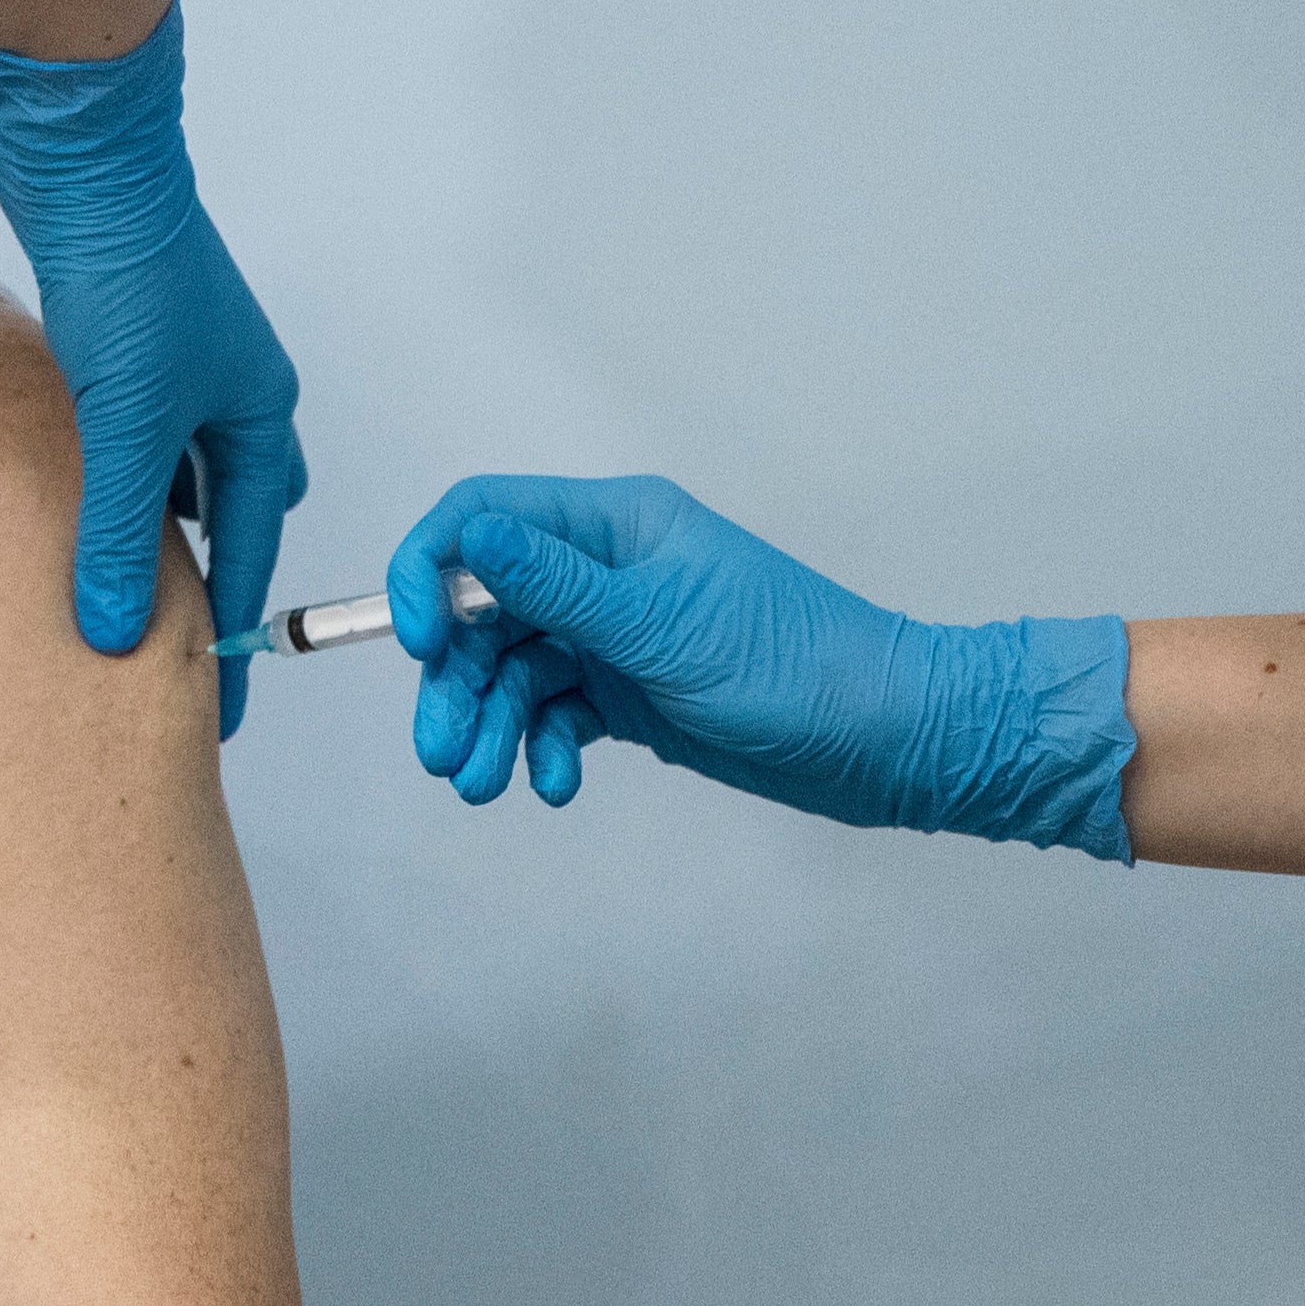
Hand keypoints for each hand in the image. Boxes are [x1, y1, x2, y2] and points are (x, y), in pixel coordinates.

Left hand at [0, 0, 303, 719]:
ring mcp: (181, 368)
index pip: (250, 554)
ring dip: (148, 529)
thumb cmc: (129, 281)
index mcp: (259, 418)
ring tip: (110, 594)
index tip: (211, 707)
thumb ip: (117, 533)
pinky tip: (70, 502)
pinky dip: (111, 481)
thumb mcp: (125, 426)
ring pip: (173, 477)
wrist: (87, 164)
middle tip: (162, 653)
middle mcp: (232, 396)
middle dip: (202, 583)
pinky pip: (131, 441)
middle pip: (228, 515)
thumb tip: (115, 636)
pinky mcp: (127, 345)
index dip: (230, 634)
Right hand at [387, 475, 1136, 855]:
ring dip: (491, 724)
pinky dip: (542, 747)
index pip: (486, 518)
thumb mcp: (663, 628)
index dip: (430, 571)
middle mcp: (608, 570)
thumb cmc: (793, 669)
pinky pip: (557, 711)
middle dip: (456, 679)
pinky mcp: (634, 692)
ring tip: (485, 787)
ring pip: (517, 668)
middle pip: (487, 608)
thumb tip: (471, 535)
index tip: (414, 644)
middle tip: (441, 754)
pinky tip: (555, 786)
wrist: (891, 739)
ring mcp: (621, 633)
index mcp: (616, 525)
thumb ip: (558, 585)